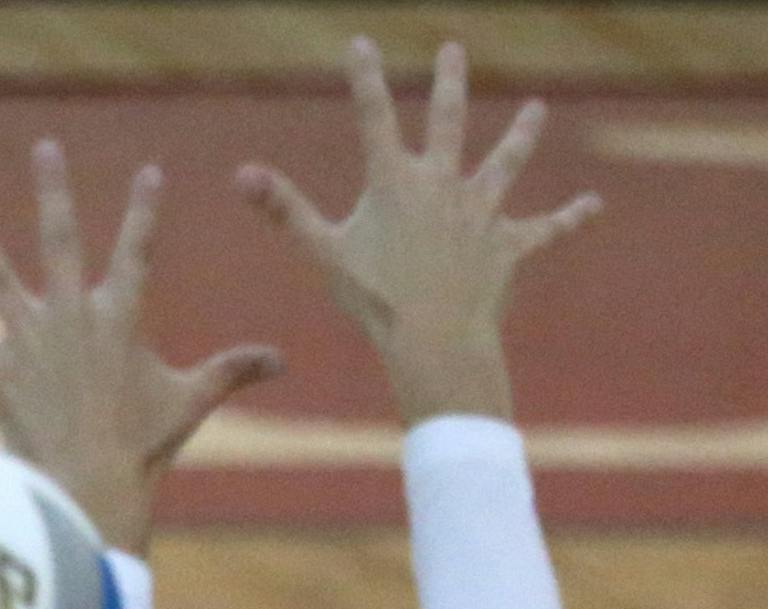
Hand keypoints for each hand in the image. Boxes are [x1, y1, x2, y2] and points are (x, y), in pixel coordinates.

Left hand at [0, 142, 279, 555]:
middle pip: (59, 237)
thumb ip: (230, 370)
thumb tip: (281, 359)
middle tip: (44, 147)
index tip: (149, 172)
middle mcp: (69, 316)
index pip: (136, 248)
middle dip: (54, 190)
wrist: (91, 492)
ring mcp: (27, 342)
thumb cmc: (141, 451)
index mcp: (119, 315)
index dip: (143, 210)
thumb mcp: (189, 402)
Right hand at [237, 36, 599, 425]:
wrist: (436, 338)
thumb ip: (285, 209)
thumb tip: (241, 174)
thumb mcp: (323, 252)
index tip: (361, 42)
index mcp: (396, 183)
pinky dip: (569, 219)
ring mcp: (482, 213)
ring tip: (535, 110)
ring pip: (505, 165)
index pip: (373, 118)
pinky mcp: (508, 247)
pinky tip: (593, 207)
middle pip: (448, 122)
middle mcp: (444, 185)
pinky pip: (544, 231)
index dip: (364, 78)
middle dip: (449, 84)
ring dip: (522, 135)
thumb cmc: (376, 301)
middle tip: (453, 50)